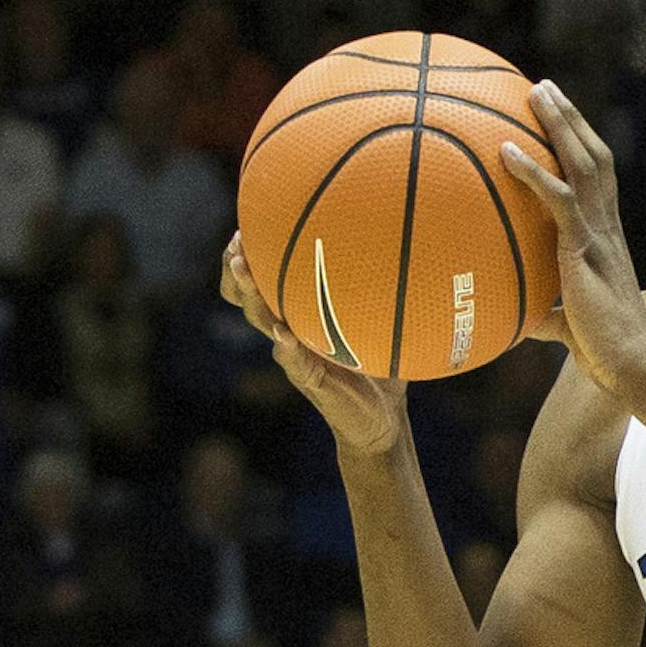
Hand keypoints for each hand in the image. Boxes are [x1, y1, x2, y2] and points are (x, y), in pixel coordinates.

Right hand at [220, 234, 406, 459]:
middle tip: (237, 243)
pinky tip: (285, 333)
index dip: (249, 256)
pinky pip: (293, 361)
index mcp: (299, 316)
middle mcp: (290, 332)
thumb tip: (408, 247)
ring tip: (245, 271)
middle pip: (248, 297)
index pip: (263, 282)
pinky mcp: (310, 380)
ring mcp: (296, 356)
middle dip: (237, 270)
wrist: (382, 421)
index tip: (247, 225)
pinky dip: (288, 347)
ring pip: (262, 322)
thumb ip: (382, 292)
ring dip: (252, 296)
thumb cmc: (382, 368)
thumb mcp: (379, 324)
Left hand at [501, 82, 645, 402]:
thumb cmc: (606, 354)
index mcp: (606, 240)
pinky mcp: (584, 249)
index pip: (598, 180)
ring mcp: (599, 235)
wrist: (632, 367)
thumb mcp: (572, 328)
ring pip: (582, 163)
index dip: (581, 146)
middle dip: (569, 118)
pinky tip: (506, 151)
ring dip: (558, 123)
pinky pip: (558, 198)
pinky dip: (532, 171)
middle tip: (542, 86)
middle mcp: (608, 228)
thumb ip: (549, 317)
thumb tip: (522, 324)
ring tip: (535, 90)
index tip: (560, 119)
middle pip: (594, 156)